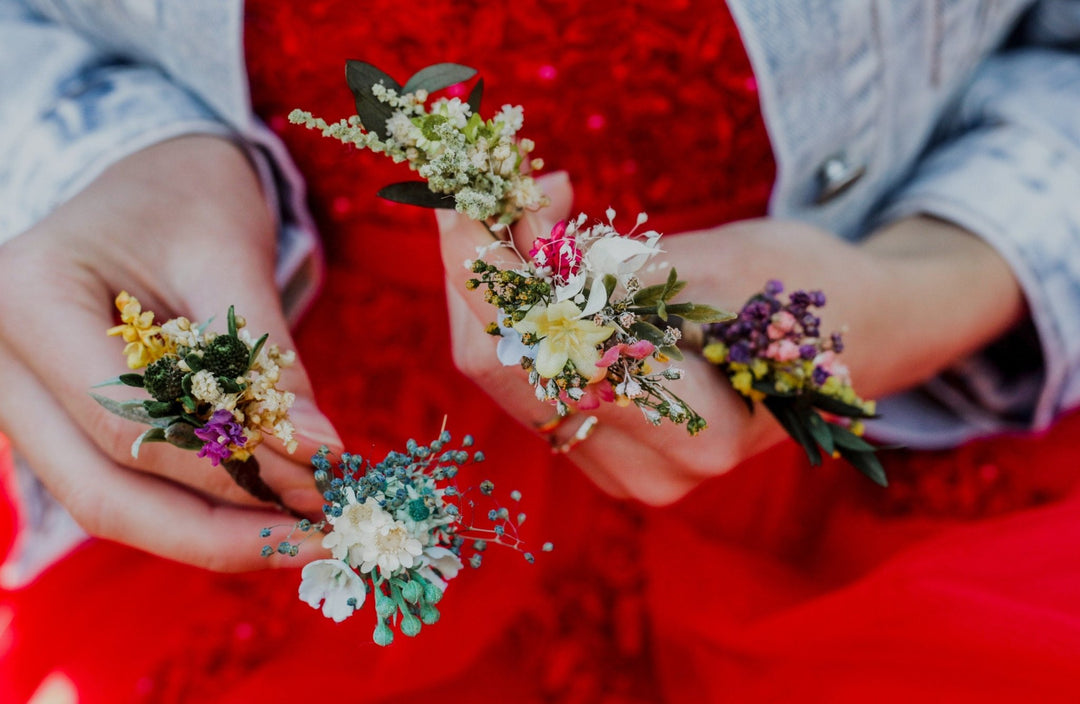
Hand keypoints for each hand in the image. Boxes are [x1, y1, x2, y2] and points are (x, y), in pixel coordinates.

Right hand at [0, 136, 338, 570]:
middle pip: (105, 494)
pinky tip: (269, 510)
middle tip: (320, 540)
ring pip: (111, 504)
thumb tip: (323, 456)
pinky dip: (198, 506)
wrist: (149, 181)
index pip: (128, 424)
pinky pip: (124, 486)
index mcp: (28, 301)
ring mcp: (22, 403)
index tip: (323, 484)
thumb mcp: (229, 257)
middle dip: (221, 533)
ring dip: (212, 532)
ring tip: (304, 533)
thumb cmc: (185, 198)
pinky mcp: (59, 426)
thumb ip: (267, 362)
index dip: (230, 468)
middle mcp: (3, 366)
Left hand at [438, 174, 1025, 503]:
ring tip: (539, 219)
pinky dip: (522, 319)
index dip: (491, 272)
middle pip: (507, 367)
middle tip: (501, 197)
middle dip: (486, 273)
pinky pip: (529, 382)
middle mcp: (652, 470)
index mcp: (697, 429)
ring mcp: (625, 471)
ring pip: (507, 374)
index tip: (462, 202)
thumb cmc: (805, 289)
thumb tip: (520, 235)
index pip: (550, 347)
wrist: (855, 338)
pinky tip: (548, 270)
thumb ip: (610, 262)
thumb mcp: (718, 258)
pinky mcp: (606, 455)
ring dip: (499, 291)